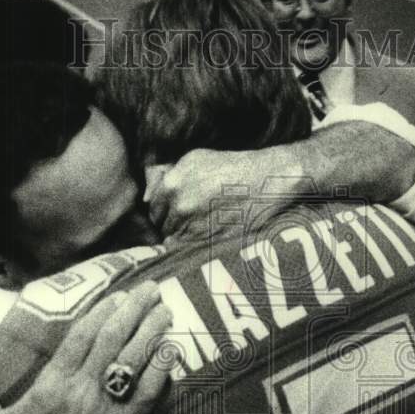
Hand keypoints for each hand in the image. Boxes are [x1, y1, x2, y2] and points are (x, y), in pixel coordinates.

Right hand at [0, 281, 172, 413]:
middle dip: (134, 310)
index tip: (118, 295)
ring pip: (133, 359)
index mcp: (51, 384)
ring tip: (165, 310)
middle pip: (112, 338)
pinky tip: (172, 349)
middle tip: (151, 290)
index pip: (82, 335)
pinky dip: (161, 368)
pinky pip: (149, 392)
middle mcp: (80, 390)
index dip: (103, 311)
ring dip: (151, 330)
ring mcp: (106, 410)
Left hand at [145, 146, 305, 240]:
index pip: (153, 210)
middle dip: (174, 227)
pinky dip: (196, 252)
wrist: (268, 180)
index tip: (180, 215)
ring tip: (205, 233)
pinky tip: (209, 243)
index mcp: (172, 183)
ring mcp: (194, 225)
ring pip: (176, 242)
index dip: (166, 214)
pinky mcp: (210, 242)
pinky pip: (190, 254)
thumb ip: (166, 176)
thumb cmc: (234, 168)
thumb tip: (146, 198)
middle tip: (195, 224)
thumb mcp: (195, 159)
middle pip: (163, 227)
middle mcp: (179, 204)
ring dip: (185, 241)